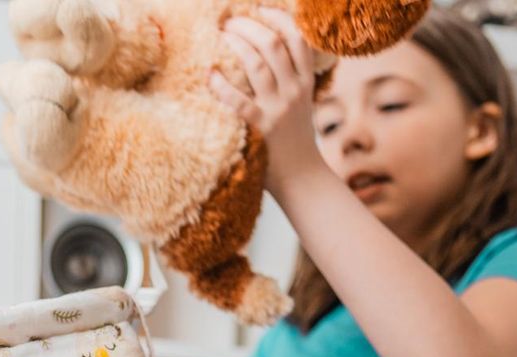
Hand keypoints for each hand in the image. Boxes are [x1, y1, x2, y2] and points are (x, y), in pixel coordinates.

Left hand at [210, 8, 324, 198]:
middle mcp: (295, 91)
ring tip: (221, 36)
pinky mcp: (261, 128)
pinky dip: (221, 85)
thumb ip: (291, 81)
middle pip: (273, 44)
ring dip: (236, 44)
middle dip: (249, 26)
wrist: (303, 179)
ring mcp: (278, 109)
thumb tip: (268, 54)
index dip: (280, 18)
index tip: (261, 10)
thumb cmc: (295, 141)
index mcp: (306, 83)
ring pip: (257, 64)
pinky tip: (209, 74)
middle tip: (230, 22)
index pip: (299, 39)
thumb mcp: (302, 105)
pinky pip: (238, 100)